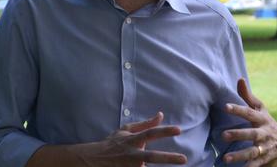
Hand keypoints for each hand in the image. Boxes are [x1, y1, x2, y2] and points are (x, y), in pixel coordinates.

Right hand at [27, 112, 186, 166]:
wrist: (92, 160)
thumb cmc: (113, 143)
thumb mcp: (127, 131)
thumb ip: (146, 124)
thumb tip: (162, 115)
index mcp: (132, 140)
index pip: (151, 133)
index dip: (165, 131)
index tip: (179, 129)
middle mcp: (131, 154)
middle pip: (151, 156)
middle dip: (168, 158)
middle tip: (184, 159)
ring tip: (161, 165)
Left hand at [222, 79, 276, 166]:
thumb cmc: (265, 121)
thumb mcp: (259, 109)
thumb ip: (247, 96)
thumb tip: (239, 78)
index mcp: (262, 119)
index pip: (249, 112)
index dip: (238, 109)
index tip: (225, 106)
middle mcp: (264, 133)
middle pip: (252, 134)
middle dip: (238, 135)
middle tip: (224, 136)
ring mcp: (266, 147)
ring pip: (252, 152)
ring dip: (239, 156)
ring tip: (225, 159)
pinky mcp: (265, 159)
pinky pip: (256, 165)